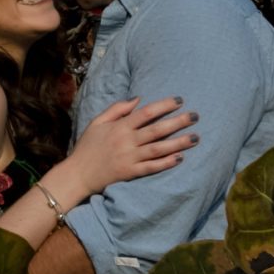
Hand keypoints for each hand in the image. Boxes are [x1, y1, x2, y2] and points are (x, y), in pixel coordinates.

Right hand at [64, 95, 197, 195]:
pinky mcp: (129, 173)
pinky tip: (179, 158)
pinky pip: (151, 167)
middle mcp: (126, 141)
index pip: (146, 113)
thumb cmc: (87, 147)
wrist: (77, 174)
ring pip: (158, 148)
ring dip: (178, 143)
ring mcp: (129, 158)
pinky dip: (165, 163)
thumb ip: (117, 109)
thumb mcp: (97, 122)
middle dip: (178, 122)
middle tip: (196, 116)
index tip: (180, 100)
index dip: (164, 105)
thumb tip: (138, 99)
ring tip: (195, 138)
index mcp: (120, 127)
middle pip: (157, 130)